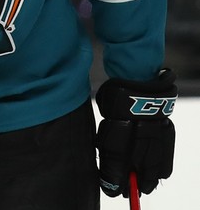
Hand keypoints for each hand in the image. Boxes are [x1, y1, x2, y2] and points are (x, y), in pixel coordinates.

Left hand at [95, 69, 176, 197]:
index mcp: (119, 134)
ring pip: (155, 168)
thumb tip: (110, 159)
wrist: (139, 80)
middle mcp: (139, 138)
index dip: (113, 181)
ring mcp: (156, 136)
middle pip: (137, 172)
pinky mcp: (167, 133)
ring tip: (143, 187)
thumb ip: (109, 140)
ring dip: (148, 180)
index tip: (110, 190)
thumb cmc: (116, 99)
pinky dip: (160, 169)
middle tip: (127, 193)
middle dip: (132, 185)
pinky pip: (165, 158)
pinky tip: (156, 174)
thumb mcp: (106, 119)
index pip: (116, 166)